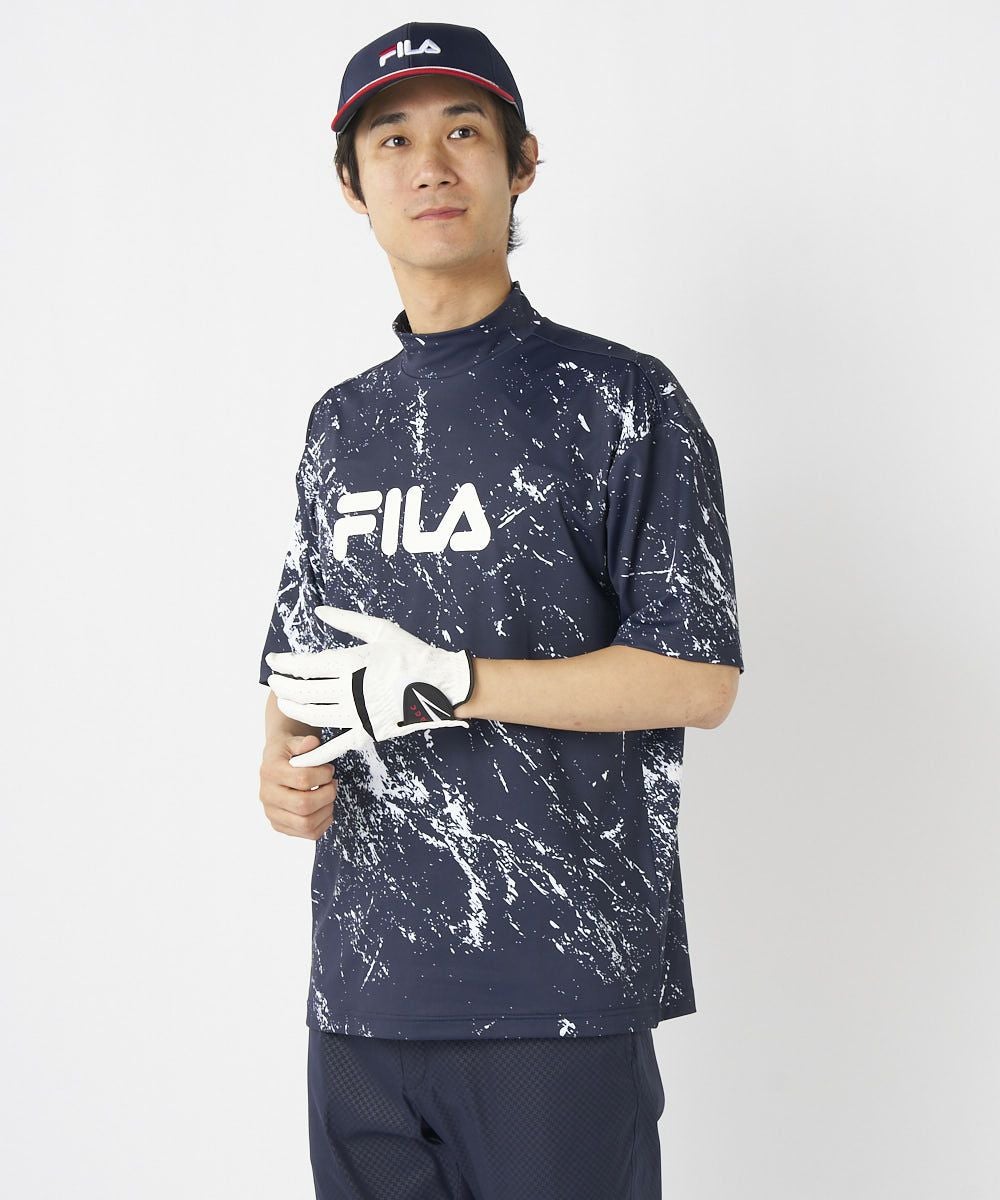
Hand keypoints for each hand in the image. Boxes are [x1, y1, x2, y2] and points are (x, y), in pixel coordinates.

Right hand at [258, 734, 336, 839]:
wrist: (275, 763)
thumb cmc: (287, 753)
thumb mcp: (292, 741)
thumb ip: (303, 743)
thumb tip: (311, 743)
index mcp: (270, 771)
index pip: (302, 779)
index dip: (323, 775)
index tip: (329, 770)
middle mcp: (268, 795)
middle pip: (303, 805)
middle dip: (327, 795)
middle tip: (332, 784)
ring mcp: (272, 813)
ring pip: (306, 824)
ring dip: (326, 810)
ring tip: (329, 796)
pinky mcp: (280, 825)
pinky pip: (307, 833)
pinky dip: (323, 823)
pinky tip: (324, 808)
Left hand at [265, 606, 474, 765]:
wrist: (442, 683)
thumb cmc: (411, 653)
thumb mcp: (380, 630)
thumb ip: (346, 620)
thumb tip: (319, 611)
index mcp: (352, 662)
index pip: (306, 665)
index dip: (284, 664)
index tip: (273, 661)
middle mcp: (351, 690)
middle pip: (304, 692)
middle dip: (282, 687)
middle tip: (273, 681)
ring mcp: (359, 714)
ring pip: (314, 716)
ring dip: (293, 710)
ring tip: (283, 703)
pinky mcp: (369, 732)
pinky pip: (337, 746)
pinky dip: (316, 753)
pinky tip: (297, 757)